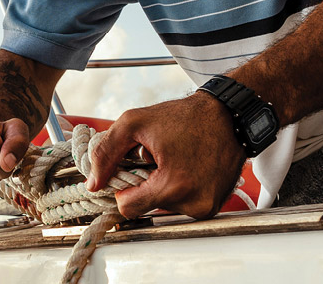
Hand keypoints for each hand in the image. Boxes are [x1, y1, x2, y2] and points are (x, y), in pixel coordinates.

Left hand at [86, 94, 245, 219]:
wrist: (229, 114)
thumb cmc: (185, 116)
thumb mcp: (135, 123)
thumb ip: (106, 152)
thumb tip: (93, 182)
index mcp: (174, 187)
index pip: (128, 208)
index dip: (122, 188)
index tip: (129, 170)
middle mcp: (194, 203)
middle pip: (147, 207)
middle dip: (144, 186)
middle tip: (155, 161)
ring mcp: (208, 207)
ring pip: (165, 207)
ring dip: (162, 188)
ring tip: (174, 162)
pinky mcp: (216, 205)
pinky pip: (183, 204)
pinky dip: (179, 189)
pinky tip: (186, 168)